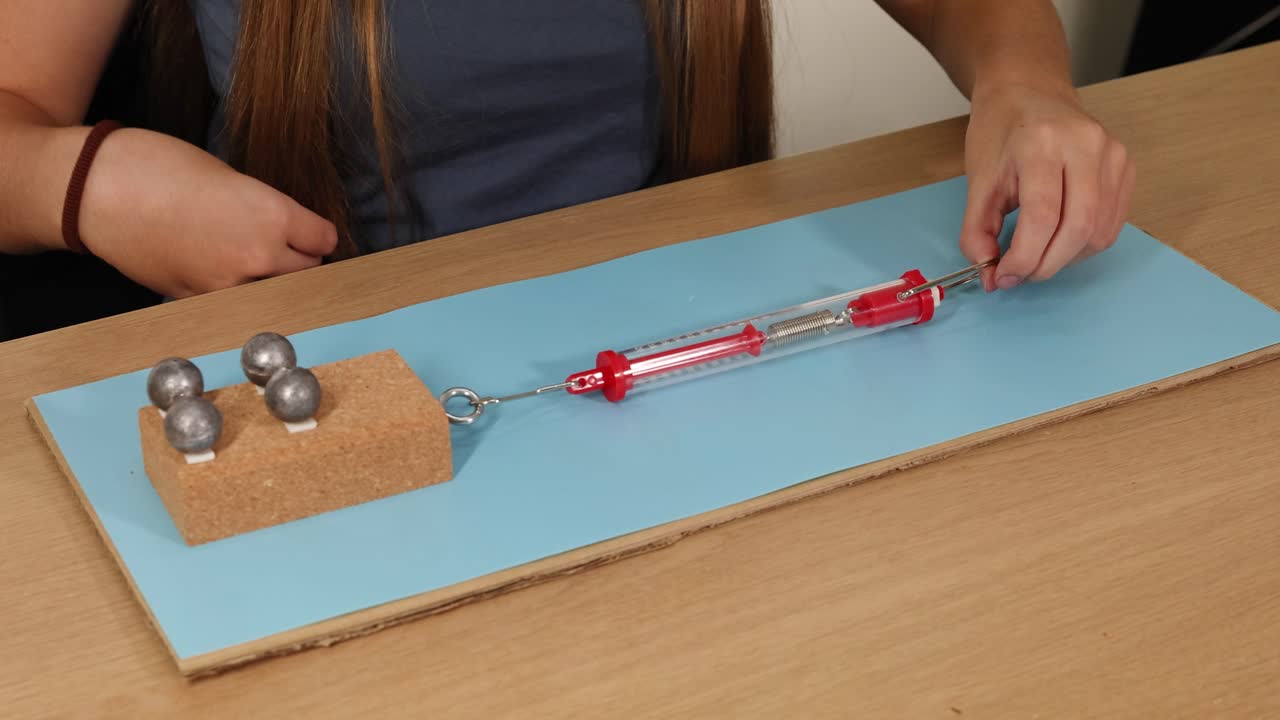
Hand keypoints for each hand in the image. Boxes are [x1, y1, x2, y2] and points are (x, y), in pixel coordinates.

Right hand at [77, 128, 336, 297]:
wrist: (94, 189)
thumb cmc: (157, 165)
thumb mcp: (228, 175)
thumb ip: (262, 207)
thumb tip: (283, 230)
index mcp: (271, 215)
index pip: (323, 241)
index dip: (317, 234)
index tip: (311, 232)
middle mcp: (257, 255)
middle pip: (306, 272)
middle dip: (299, 259)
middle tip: (285, 247)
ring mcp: (226, 284)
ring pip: (272, 292)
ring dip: (270, 280)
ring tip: (252, 260)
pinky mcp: (197, 300)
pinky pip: (234, 302)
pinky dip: (236, 292)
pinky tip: (220, 271)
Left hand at [957, 80, 1134, 290]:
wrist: (1028, 90)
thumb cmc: (1001, 130)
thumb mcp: (978, 179)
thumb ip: (977, 231)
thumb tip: (991, 276)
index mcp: (1042, 143)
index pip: (1042, 216)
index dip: (1023, 257)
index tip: (1004, 276)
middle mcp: (1085, 145)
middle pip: (1078, 228)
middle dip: (1046, 265)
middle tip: (1021, 275)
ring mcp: (1113, 154)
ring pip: (1099, 232)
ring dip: (1066, 258)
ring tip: (1038, 256)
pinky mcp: (1126, 166)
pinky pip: (1112, 223)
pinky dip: (1084, 244)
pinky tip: (1060, 240)